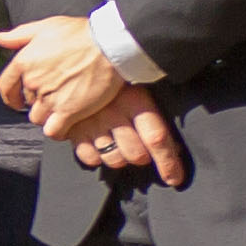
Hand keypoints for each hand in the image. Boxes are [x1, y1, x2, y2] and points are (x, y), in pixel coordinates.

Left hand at [0, 15, 139, 144]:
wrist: (110, 45)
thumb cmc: (82, 34)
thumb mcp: (46, 26)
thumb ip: (20, 35)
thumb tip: (1, 39)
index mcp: (24, 63)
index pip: (6, 87)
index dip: (10, 96)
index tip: (16, 100)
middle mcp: (33, 82)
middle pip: (27, 102)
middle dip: (39, 100)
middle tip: (56, 94)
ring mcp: (50, 98)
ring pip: (38, 118)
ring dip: (48, 116)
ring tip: (63, 108)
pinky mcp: (69, 111)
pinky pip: (53, 131)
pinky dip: (57, 131)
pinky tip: (66, 125)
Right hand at [71, 84, 192, 185]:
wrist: (73, 66)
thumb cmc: (115, 83)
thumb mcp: (138, 91)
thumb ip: (154, 119)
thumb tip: (175, 149)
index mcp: (135, 99)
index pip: (157, 138)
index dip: (168, 162)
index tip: (174, 179)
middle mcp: (113, 112)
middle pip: (135, 154)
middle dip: (140, 157)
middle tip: (138, 148)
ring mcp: (90, 122)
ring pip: (113, 159)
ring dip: (119, 158)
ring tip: (117, 144)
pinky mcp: (70, 129)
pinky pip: (89, 158)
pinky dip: (96, 156)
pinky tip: (98, 143)